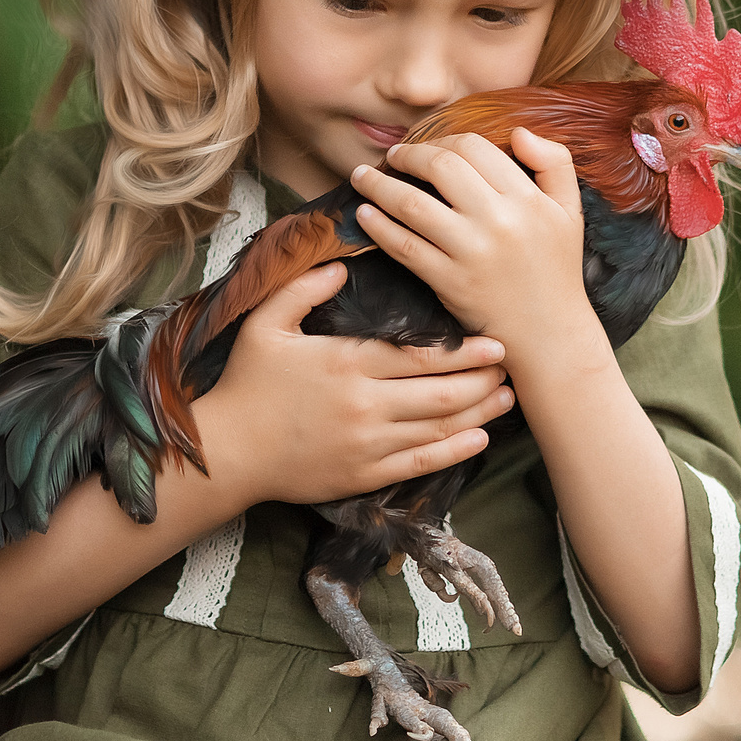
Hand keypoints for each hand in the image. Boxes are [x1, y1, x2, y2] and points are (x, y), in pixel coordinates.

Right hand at [191, 260, 514, 506]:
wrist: (228, 452)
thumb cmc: (247, 385)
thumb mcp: (265, 325)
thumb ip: (303, 289)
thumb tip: (341, 265)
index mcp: (347, 363)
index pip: (421, 356)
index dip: (465, 352)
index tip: (496, 342)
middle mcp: (365, 404)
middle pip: (442, 393)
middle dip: (483, 380)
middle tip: (511, 367)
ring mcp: (367, 444)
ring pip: (439, 429)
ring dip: (479, 413)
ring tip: (507, 398)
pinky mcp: (364, 475)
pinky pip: (421, 464)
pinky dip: (455, 451)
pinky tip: (478, 439)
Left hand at [352, 128, 591, 358]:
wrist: (550, 334)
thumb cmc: (556, 269)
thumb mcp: (569, 211)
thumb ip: (555, 162)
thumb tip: (519, 131)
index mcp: (527, 198)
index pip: (474, 147)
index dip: (443, 139)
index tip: (426, 147)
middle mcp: (499, 220)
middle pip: (440, 166)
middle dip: (407, 155)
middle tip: (391, 156)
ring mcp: (471, 252)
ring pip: (413, 204)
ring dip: (378, 186)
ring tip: (361, 177)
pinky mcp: (450, 281)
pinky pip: (405, 246)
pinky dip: (379, 226)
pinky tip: (365, 214)